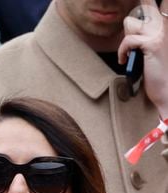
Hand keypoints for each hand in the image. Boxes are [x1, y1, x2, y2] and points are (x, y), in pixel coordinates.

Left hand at [118, 1, 167, 117]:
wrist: (166, 90)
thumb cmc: (156, 71)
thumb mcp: (149, 47)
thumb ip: (143, 33)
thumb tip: (130, 22)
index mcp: (166, 25)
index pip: (157, 4)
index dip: (147, 1)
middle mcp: (165, 25)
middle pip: (145, 5)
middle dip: (134, 19)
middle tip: (135, 44)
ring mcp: (160, 33)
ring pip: (130, 23)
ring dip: (125, 40)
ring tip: (129, 53)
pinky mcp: (152, 43)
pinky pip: (128, 40)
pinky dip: (122, 51)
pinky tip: (125, 60)